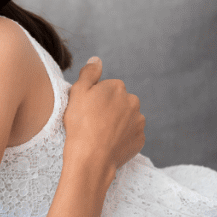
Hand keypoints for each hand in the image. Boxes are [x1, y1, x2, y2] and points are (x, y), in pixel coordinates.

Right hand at [63, 57, 145, 180]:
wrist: (91, 156)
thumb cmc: (80, 123)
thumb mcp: (77, 92)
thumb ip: (89, 73)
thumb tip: (96, 59)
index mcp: (117, 87)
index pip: (106, 88)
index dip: (94, 98)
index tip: (85, 109)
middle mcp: (133, 101)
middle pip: (118, 102)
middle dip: (108, 109)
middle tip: (90, 121)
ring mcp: (138, 121)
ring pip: (125, 118)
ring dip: (115, 123)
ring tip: (98, 134)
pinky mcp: (139, 139)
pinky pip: (129, 134)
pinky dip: (120, 137)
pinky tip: (106, 143)